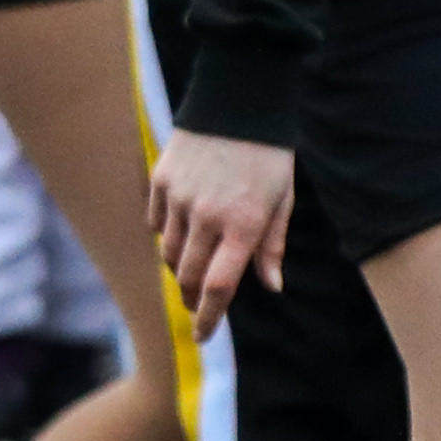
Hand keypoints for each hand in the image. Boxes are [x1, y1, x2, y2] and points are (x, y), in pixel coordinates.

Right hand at [150, 130, 296, 336]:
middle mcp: (208, 216)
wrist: (240, 103)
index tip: (203, 337)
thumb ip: (271, 247)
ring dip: (180, 266)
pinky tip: (184, 227)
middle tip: (199, 303)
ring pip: (169, 252)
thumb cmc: (270, 156)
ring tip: (195, 263)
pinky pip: (156, 223)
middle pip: (187, 276)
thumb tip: (272, 287)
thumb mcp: (283, 202)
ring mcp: (180, 198)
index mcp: (245, 225)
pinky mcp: (160, 182)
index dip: (209, 317)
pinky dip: (168, 233)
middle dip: (191, 296)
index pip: (219, 286)